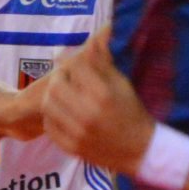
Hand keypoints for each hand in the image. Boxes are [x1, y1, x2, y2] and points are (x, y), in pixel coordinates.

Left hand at [38, 33, 154, 174]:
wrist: (140, 150)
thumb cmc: (132, 112)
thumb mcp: (122, 84)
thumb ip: (102, 63)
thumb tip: (91, 39)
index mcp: (103, 94)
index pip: (75, 67)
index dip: (72, 61)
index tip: (73, 63)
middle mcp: (88, 113)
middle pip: (56, 86)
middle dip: (59, 78)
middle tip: (64, 78)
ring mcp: (78, 132)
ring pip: (49, 105)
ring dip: (53, 96)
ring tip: (63, 95)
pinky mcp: (71, 147)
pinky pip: (49, 126)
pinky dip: (53, 116)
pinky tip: (63, 113)